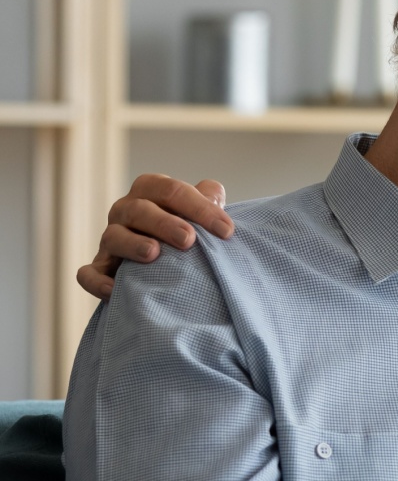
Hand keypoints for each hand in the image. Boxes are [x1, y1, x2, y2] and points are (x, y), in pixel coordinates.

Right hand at [76, 174, 233, 299]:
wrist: (167, 264)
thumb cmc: (187, 232)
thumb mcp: (199, 214)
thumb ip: (208, 200)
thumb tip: (214, 194)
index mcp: (150, 193)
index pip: (170, 190)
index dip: (199, 207)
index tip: (226, 230)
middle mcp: (126, 212)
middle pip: (139, 209)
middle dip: (164, 223)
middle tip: (189, 239)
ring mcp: (110, 240)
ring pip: (113, 237)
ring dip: (132, 244)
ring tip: (154, 253)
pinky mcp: (101, 268)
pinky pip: (89, 274)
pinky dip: (98, 281)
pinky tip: (115, 289)